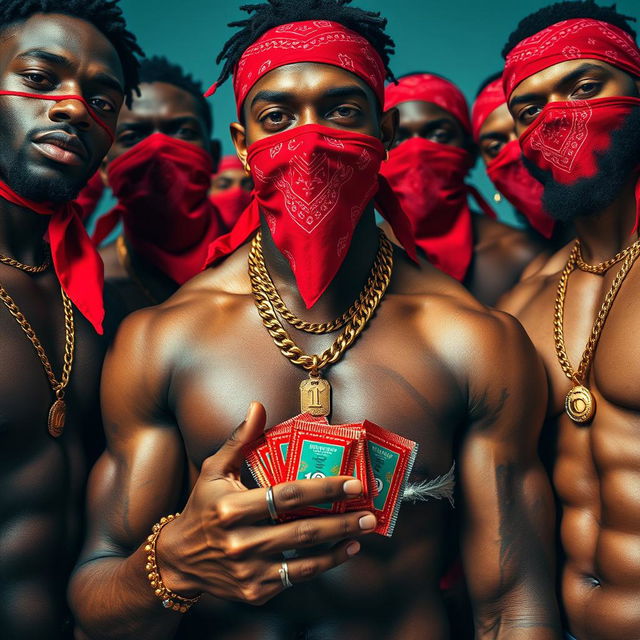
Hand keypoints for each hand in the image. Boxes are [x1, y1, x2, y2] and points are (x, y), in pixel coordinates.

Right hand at [157, 403, 375, 604]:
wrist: (179, 560)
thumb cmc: (202, 507)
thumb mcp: (214, 470)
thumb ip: (240, 439)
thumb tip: (258, 406)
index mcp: (230, 508)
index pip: (286, 496)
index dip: (323, 488)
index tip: (353, 483)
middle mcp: (240, 542)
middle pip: (301, 530)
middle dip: (341, 521)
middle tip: (370, 512)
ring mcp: (248, 570)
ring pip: (304, 559)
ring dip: (340, 544)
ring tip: (364, 531)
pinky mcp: (255, 591)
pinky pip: (297, 578)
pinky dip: (325, 565)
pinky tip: (345, 551)